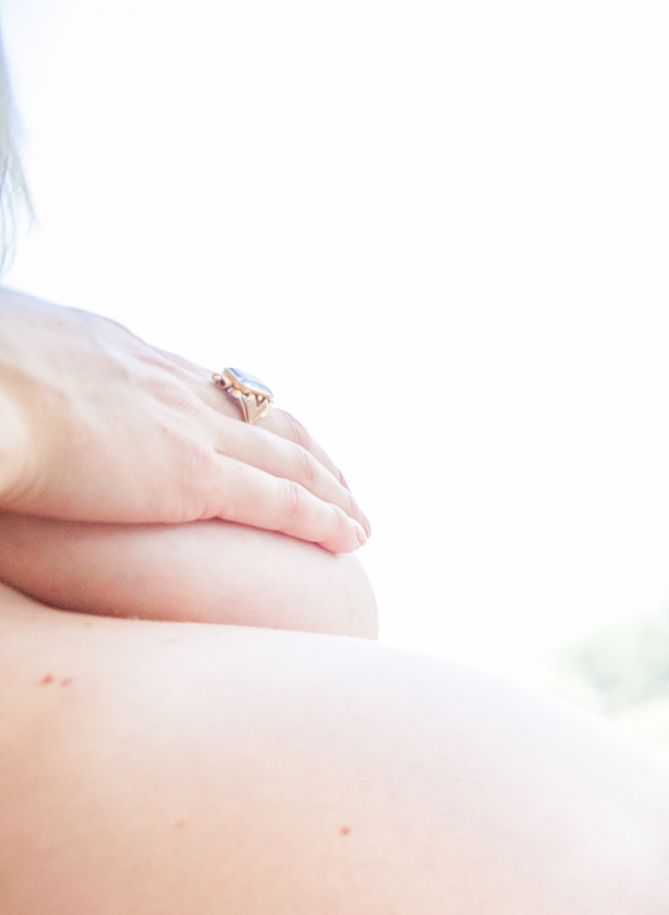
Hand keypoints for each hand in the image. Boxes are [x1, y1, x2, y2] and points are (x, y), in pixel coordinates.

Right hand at [0, 291, 366, 551]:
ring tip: (358, 518)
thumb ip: (22, 376)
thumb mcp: (0, 359)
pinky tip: (352, 538)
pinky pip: (281, 501)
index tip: (259, 426)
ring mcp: (185, 428)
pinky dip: (324, 520)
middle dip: (304, 448)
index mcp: (116, 348)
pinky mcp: (194, 476)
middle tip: (333, 475)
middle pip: (258, 412)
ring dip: (331, 490)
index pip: (194, 379)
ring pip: (286, 458)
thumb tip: (10, 403)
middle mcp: (166, 381)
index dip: (237, 408)